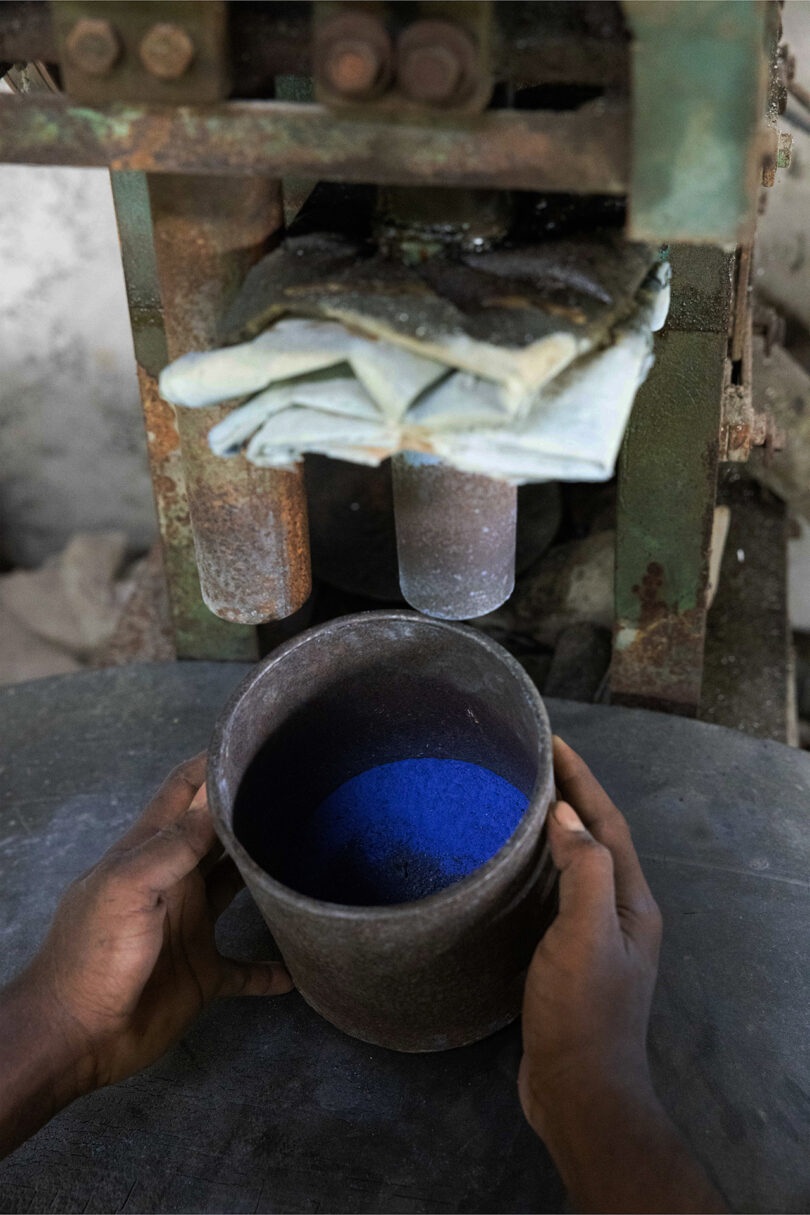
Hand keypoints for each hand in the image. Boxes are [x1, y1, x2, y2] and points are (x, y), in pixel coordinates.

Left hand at [0, 755, 291, 1156]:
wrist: (77, 1034)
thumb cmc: (95, 952)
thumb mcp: (128, 887)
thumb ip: (173, 846)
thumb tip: (218, 802)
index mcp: (151, 851)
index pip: (182, 791)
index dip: (212, 764)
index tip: (252, 742)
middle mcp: (175, 881)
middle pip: (217, 834)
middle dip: (250, 811)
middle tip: (301, 791)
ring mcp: (190, 927)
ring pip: (238, 889)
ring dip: (268, 876)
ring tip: (312, 857)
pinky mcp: (203, 973)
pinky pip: (247, 968)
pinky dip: (273, 968)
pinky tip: (302, 966)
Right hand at [519, 735, 661, 1133]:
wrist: (579, 1093)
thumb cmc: (582, 1010)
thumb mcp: (586, 934)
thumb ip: (582, 869)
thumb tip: (564, 812)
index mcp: (630, 901)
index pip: (607, 822)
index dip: (582, 779)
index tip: (552, 740)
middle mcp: (617, 912)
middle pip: (593, 838)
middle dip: (567, 796)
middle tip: (526, 763)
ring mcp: (593, 937)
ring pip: (572, 866)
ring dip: (550, 830)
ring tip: (512, 802)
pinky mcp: (566, 958)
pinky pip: (552, 895)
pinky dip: (534, 869)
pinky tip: (506, 869)